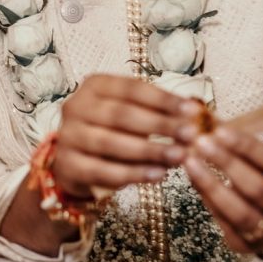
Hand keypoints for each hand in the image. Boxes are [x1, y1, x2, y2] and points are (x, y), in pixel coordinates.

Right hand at [53, 74, 201, 197]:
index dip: (162, 99)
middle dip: (159, 125)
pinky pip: (103, 170)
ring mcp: (68, 136)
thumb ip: (157, 113)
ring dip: (149, 150)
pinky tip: (157, 175)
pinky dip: (133, 173)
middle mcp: (76, 107)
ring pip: (111, 142)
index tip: (193, 110)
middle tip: (190, 134)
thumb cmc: (111, 132)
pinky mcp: (67, 164)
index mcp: (93, 86)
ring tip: (179, 156)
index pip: (130, 88)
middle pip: (120, 114)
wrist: (74, 162)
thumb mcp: (130, 115)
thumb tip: (195, 114)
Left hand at [184, 126, 262, 252]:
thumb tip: (197, 112)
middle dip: (227, 164)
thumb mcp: (255, 157)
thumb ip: (230, 137)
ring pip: (241, 212)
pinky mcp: (247, 245)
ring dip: (212, 185)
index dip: (248, 146)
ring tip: (189, 162)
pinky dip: (206, 200)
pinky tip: (192, 180)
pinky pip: (224, 223)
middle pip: (258, 188)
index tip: (219, 130)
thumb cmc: (258, 176)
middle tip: (200, 143)